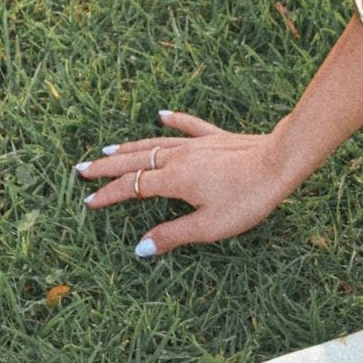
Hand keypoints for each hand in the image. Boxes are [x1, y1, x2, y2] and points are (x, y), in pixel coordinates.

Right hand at [75, 113, 294, 257]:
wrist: (280, 162)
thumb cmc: (248, 198)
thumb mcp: (210, 226)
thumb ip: (173, 235)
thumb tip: (139, 248)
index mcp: (173, 180)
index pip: (131, 187)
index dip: (109, 196)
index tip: (89, 202)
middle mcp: (179, 157)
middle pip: (134, 161)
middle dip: (106, 167)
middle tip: (81, 169)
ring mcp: (197, 144)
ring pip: (155, 143)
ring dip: (129, 147)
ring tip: (108, 150)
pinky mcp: (216, 138)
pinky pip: (189, 126)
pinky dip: (173, 120)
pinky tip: (161, 114)